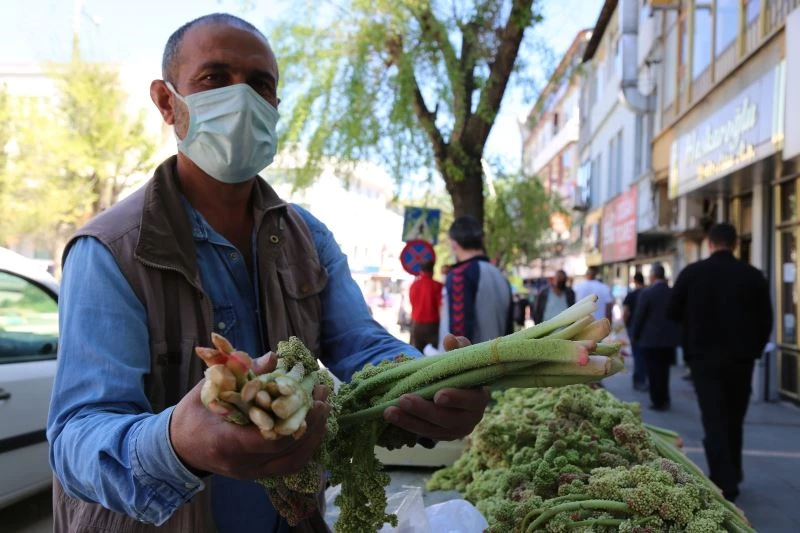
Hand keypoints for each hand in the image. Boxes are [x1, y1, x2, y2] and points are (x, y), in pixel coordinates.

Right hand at [170, 352, 330, 478]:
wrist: (179, 447)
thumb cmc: (194, 414)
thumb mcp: (211, 389)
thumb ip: (241, 375)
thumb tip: (272, 357)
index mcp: (225, 442)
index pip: (268, 439)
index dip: (293, 419)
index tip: (308, 396)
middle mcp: (241, 464)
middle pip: (287, 451)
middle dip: (311, 423)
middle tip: (323, 396)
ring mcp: (251, 473)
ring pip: (294, 462)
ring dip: (314, 435)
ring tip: (324, 408)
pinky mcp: (259, 474)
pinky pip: (290, 464)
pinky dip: (306, 445)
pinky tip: (315, 425)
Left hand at [382, 333, 490, 440]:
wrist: (459, 391)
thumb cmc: (461, 373)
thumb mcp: (461, 359)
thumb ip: (458, 348)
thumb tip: (449, 338)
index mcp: (479, 398)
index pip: (471, 401)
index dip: (456, 398)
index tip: (438, 395)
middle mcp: (470, 419)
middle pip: (447, 418)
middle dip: (424, 410)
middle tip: (404, 399)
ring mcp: (455, 431)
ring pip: (431, 429)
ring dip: (408, 420)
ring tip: (389, 411)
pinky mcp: (440, 436)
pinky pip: (422, 432)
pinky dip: (406, 424)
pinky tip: (390, 415)